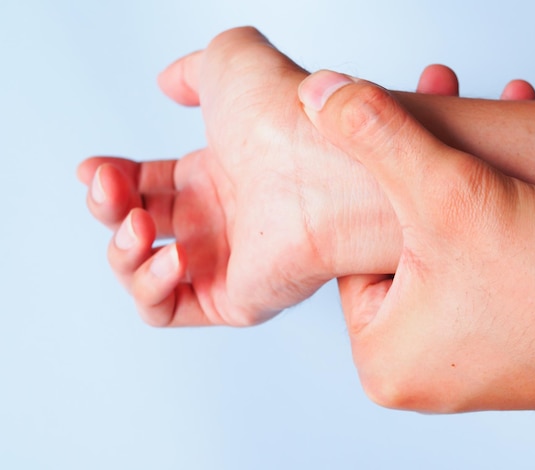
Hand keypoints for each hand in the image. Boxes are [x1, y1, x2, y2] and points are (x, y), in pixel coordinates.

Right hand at [77, 27, 400, 326]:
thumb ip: (194, 72)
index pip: (148, 185)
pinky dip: (150, 287)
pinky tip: (173, 257)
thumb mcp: (229, 63)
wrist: (319, 163)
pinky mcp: (235, 300)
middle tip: (107, 186)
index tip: (94, 169)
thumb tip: (170, 83)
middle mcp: (220, 220)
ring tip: (139, 223)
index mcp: (216, 175)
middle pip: (138, 226)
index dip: (111, 179)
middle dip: (107, 208)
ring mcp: (226, 261)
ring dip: (121, 249)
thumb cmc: (281, 114)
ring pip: (142, 273)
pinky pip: (168, 309)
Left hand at [299, 70, 534, 413]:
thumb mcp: (453, 197)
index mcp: (381, 355)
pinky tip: (514, 167)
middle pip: (399, 242)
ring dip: (465, 179)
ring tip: (484, 121)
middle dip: (427, 164)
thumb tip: (319, 96)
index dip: (376, 171)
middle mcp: (414, 366)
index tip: (399, 115)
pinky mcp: (498, 345)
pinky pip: (476, 265)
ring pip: (442, 247)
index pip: (352, 246)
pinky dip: (492, 214)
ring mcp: (458, 359)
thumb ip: (380, 141)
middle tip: (440, 101)